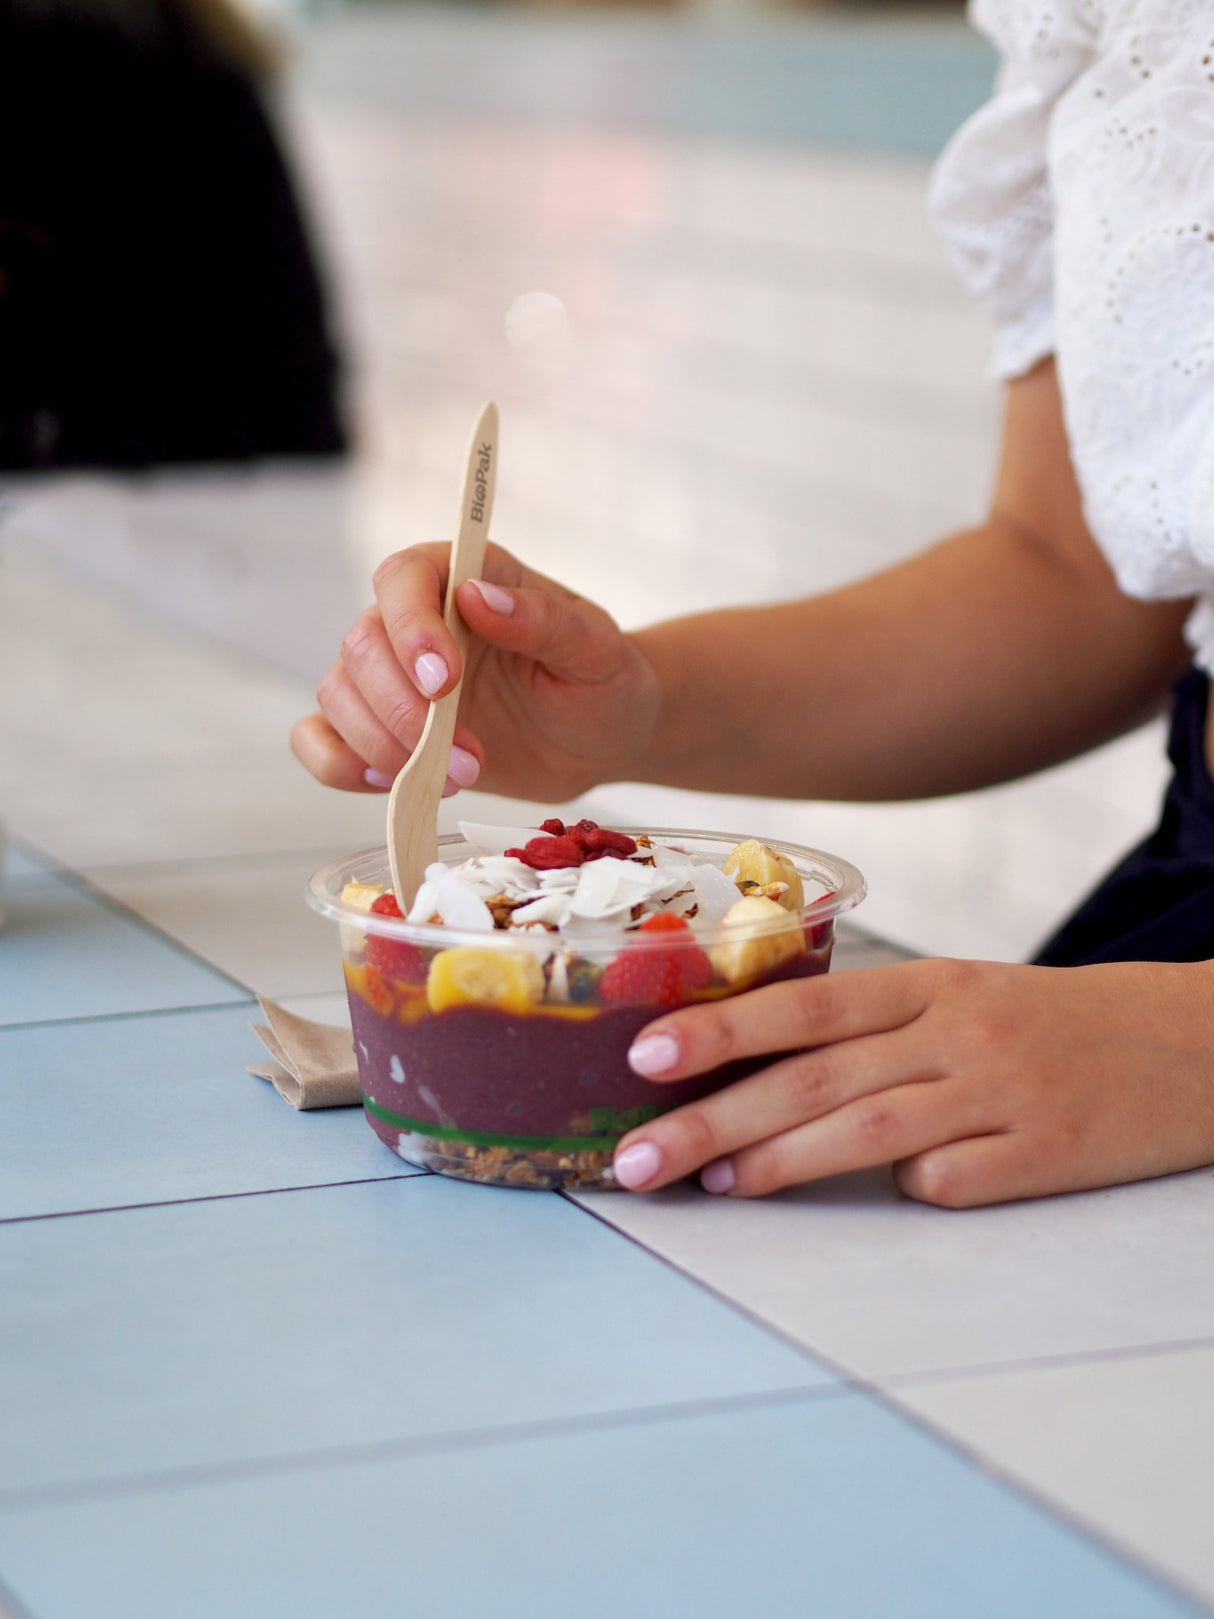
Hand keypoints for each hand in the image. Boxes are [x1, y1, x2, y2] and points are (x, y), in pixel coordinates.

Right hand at [290, 542, 660, 799]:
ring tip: (456, 779)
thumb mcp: (595, 648)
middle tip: (467, 759)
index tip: (443, 683)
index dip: (409, 627)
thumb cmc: (601, 680)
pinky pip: (320, 741)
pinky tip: (392, 783)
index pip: (403, 578)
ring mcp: (391, 677)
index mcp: (462, 578)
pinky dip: (338, 766)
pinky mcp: (381, 730)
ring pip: (338, 695)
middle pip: (361, 646)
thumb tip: (478, 596)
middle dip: (404, 712)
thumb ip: (542, 620)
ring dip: (384, 747)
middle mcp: (414, 620)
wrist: (600, 738)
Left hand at [610, 958, 1213, 1205]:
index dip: (720, 1029)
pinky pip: (956, 1181)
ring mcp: (1003, 1093)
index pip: (805, 1006)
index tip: (641, 1055)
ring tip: (711, 1183)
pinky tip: (880, 1197)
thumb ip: (871, 1029)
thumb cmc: (1048, 1022)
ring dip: (780, 1162)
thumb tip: (752, 1076)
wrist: (1192, 1044)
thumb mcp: (962, 995)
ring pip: (869, 1130)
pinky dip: (910, 1189)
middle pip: (815, 1075)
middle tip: (636, 1156)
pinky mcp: (1048, 1154)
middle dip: (714, 1116)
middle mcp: (957, 1031)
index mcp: (930, 984)